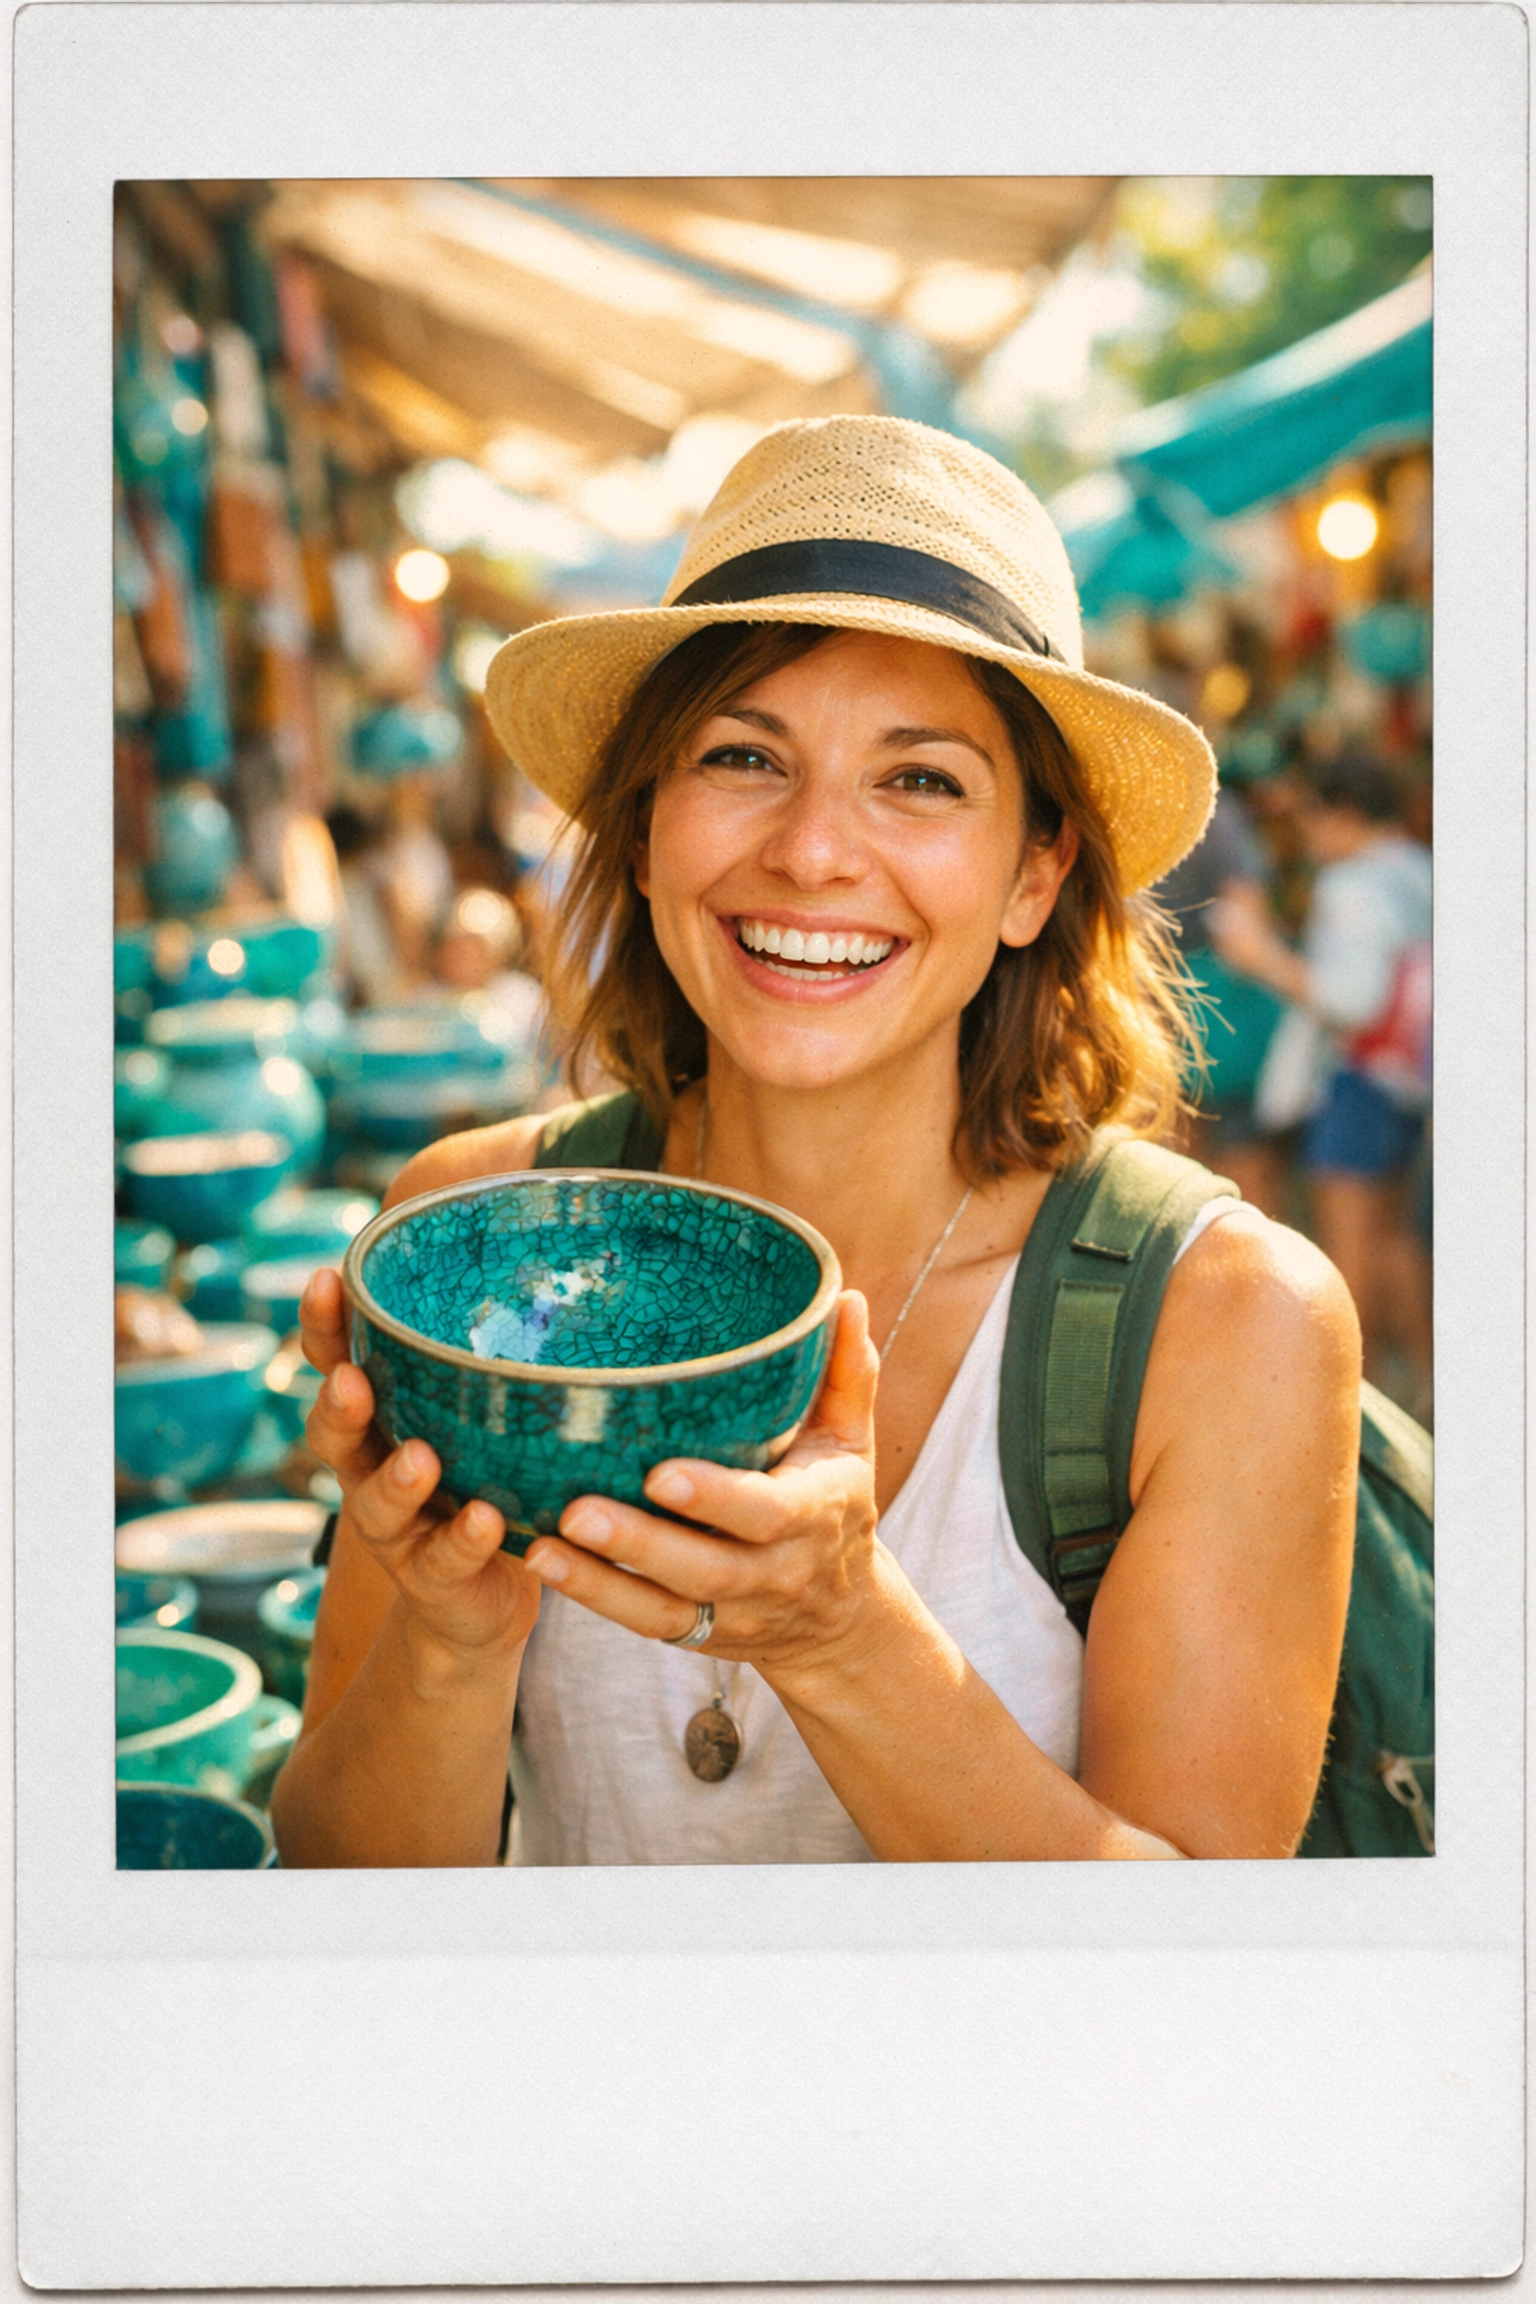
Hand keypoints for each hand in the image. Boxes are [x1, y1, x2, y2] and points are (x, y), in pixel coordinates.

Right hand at [299, 1268, 540, 1672]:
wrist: (480, 1604)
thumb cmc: (486, 1482)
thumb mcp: (481, 1419)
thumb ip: (493, 1361)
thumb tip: (554, 1247)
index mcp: (381, 1420)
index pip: (336, 1363)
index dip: (323, 1327)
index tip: (328, 1280)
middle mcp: (373, 1471)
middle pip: (334, 1435)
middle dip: (337, 1405)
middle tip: (350, 1379)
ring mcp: (399, 1530)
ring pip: (376, 1505)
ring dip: (394, 1480)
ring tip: (418, 1458)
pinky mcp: (434, 1578)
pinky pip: (446, 1558)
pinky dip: (464, 1539)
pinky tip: (485, 1521)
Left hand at [521, 1292, 882, 1679]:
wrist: (841, 1620)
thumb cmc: (836, 1505)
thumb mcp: (851, 1443)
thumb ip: (848, 1375)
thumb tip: (847, 1298)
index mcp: (812, 1516)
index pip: (765, 1513)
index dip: (715, 1499)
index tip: (661, 1474)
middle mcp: (773, 1572)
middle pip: (705, 1568)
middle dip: (639, 1544)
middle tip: (576, 1511)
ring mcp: (732, 1610)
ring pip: (665, 1607)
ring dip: (599, 1583)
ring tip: (540, 1549)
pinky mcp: (697, 1635)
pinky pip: (644, 1624)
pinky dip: (595, 1598)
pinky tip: (542, 1562)